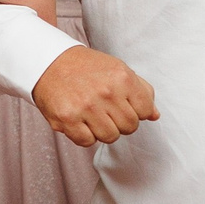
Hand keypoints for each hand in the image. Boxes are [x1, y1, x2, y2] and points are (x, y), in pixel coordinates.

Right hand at [31, 46, 158, 146]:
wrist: (49, 62)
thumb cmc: (87, 68)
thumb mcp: (119, 69)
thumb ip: (141, 91)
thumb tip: (154, 115)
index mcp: (123, 78)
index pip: (145, 111)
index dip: (136, 111)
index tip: (123, 105)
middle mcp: (106, 92)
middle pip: (129, 127)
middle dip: (120, 123)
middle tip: (106, 111)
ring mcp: (86, 107)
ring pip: (110, 137)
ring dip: (102, 130)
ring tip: (92, 115)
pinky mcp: (68, 119)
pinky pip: (87, 142)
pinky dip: (84, 135)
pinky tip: (79, 120)